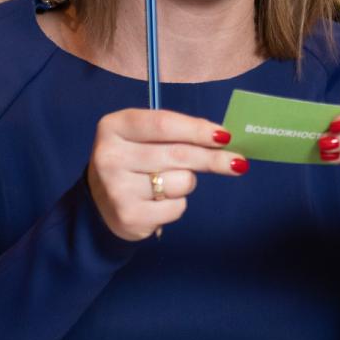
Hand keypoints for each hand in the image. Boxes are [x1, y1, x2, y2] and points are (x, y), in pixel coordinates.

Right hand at [86, 108, 245, 240]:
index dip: (197, 129)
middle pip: (178, 154)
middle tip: (238, 162)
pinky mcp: (128, 215)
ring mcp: (117, 188)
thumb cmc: (134, 163)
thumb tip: (224, 138)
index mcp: (114, 126)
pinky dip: (177, 204)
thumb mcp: (145, 139)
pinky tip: (158, 202)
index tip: (225, 136)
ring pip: (181, 181)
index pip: (163, 124)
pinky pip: (176, 207)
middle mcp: (110, 155)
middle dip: (213, 159)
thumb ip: (178, 134)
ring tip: (167, 183)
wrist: (101, 204)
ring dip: (188, 183)